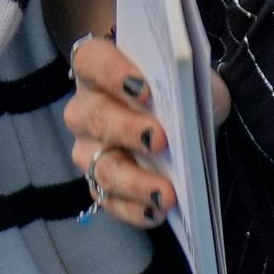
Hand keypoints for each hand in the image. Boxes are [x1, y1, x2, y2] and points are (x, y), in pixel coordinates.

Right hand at [67, 36, 233, 228]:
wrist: (186, 116)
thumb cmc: (179, 87)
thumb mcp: (189, 76)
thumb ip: (185, 80)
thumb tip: (188, 98)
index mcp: (98, 68)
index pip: (92, 61)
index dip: (112, 72)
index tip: (145, 88)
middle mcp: (85, 108)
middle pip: (94, 117)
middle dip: (128, 130)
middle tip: (160, 140)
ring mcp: (88, 149)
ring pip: (101, 166)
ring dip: (134, 181)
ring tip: (166, 194)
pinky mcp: (99, 184)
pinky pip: (110, 201)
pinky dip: (134, 209)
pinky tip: (157, 212)